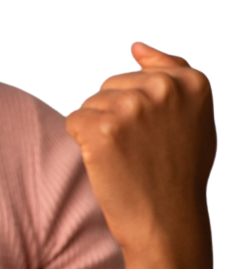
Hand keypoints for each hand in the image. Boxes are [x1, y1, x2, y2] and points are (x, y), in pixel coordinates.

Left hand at [64, 42, 215, 261]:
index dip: (144, 109)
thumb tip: (135, 44)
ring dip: (100, 129)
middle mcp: (163, 88)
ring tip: (128, 158)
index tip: (161, 136)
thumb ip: (172, 73)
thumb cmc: (179, 170)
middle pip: (111, 85)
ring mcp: (131, 106)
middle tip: (143, 151)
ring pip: (91, 103)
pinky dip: (83, 142)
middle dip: (118, 115)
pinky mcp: (101, 127)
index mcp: (194, 81)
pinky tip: (108, 162)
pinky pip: (74, 121)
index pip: (141, 72)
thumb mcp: (195, 117)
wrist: (168, 223)